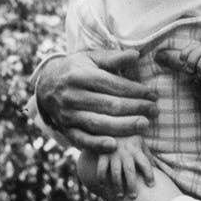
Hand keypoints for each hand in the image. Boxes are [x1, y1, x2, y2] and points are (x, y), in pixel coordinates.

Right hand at [35, 50, 157, 151]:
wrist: (45, 84)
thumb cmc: (76, 69)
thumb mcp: (91, 58)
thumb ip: (113, 58)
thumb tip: (136, 55)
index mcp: (81, 76)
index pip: (114, 86)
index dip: (136, 91)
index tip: (153, 96)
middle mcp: (73, 96)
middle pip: (109, 105)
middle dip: (136, 108)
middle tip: (155, 111)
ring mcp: (67, 115)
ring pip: (98, 123)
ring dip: (123, 126)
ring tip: (144, 125)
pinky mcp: (64, 129)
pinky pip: (81, 139)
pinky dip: (96, 145)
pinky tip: (114, 146)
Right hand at [96, 136, 154, 199]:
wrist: (110, 126)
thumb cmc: (129, 137)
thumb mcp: (139, 142)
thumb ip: (147, 154)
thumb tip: (157, 168)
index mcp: (137, 148)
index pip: (145, 163)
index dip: (149, 175)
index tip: (151, 185)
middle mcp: (125, 151)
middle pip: (130, 171)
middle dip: (132, 184)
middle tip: (133, 196)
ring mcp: (113, 153)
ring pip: (115, 172)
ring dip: (118, 185)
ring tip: (120, 195)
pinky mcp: (102, 154)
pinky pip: (101, 168)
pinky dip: (101, 178)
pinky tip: (103, 186)